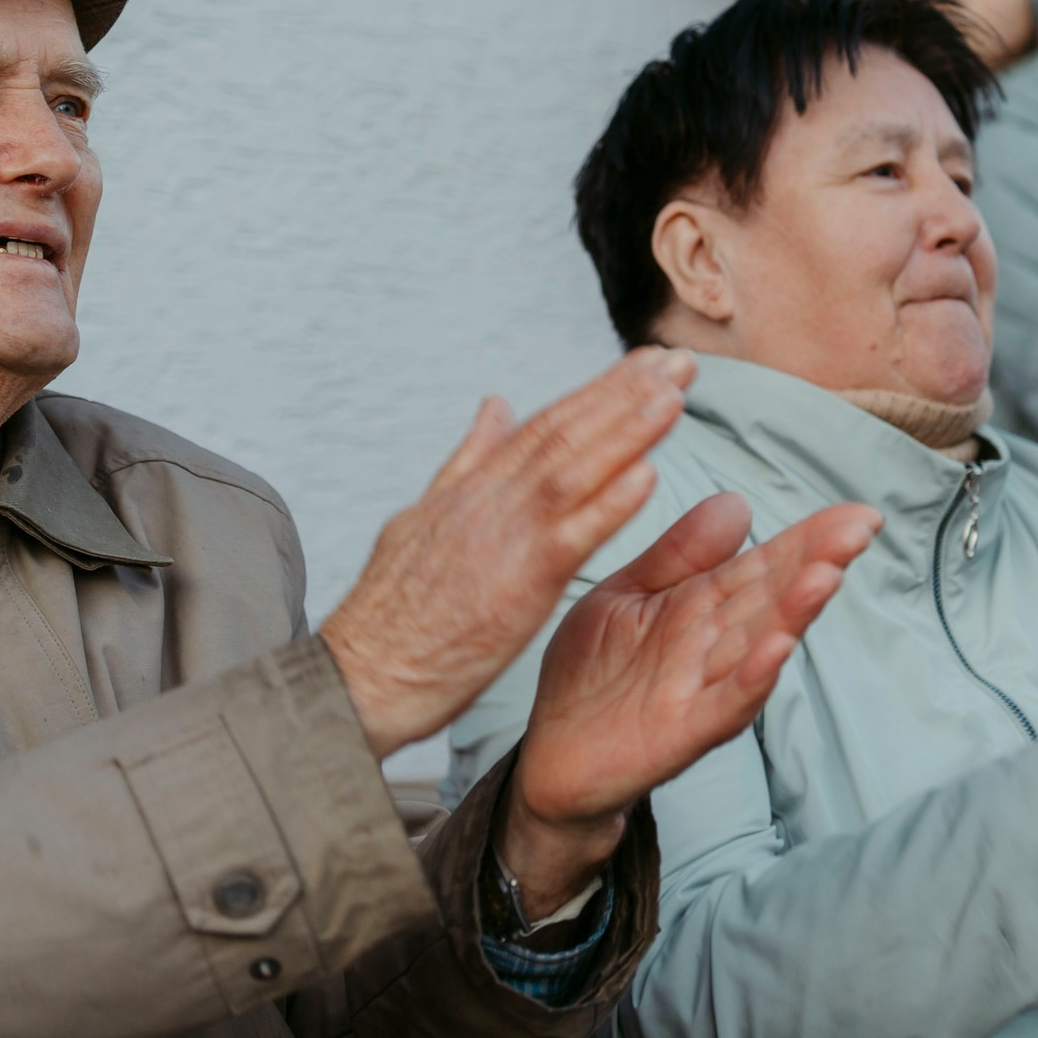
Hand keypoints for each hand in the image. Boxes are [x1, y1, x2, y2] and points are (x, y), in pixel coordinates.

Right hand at [320, 349, 694, 758]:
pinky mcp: (513, 588)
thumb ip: (468, 461)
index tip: (645, 364)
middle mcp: (487, 502)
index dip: (598, 391)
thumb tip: (494, 406)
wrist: (358, 677)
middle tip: (679, 360)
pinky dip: (609, 505)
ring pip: (572, 471)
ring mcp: (500, 541)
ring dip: (627, 430)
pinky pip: (569, 539)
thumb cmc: (390, 613)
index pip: (544, 425)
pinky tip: (648, 475)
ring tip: (674, 394)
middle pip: (564, 434)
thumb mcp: (424, 516)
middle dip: (625, 393)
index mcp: (471, 488)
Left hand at [497, 493, 880, 918]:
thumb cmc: (589, 672)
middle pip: (773, 599)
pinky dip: (752, 680)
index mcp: (700, 607)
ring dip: (794, 614)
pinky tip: (778, 650)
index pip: (765, 565)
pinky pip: (722, 705)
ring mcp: (702, 690)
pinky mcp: (681, 732)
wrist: (548, 756)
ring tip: (827, 575)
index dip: (810, 538)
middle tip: (860, 527)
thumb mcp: (626, 593)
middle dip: (817, 562)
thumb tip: (739, 503)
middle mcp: (713, 647)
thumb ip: (679, 554)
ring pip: (758, 647)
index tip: (857, 512)